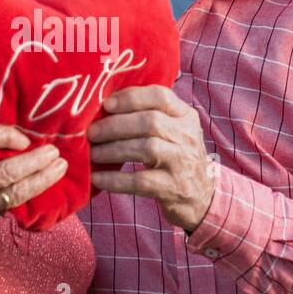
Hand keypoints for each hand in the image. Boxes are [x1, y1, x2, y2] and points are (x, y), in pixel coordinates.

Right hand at [0, 126, 67, 265]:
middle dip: (36, 160)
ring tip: (58, 168)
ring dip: (41, 180)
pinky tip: (40, 189)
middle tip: (55, 152)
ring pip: (15, 194)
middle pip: (8, 171)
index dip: (7, 135)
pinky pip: (8, 209)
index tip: (22, 136)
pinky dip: (26, 197)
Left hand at [87, 85, 215, 232]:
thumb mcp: (173, 131)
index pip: (161, 96)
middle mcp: (187, 136)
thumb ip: (149, 115)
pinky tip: (97, 178)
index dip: (132, 97)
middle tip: (91, 133)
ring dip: (113, 150)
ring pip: (147, 148)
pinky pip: (141, 181)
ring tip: (93, 154)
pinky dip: (115, 179)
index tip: (106, 104)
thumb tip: (104, 105)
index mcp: (185, 116)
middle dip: (115, 125)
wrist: (200, 197)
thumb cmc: (176, 157)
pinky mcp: (173, 188)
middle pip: (151, 122)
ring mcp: (183, 162)